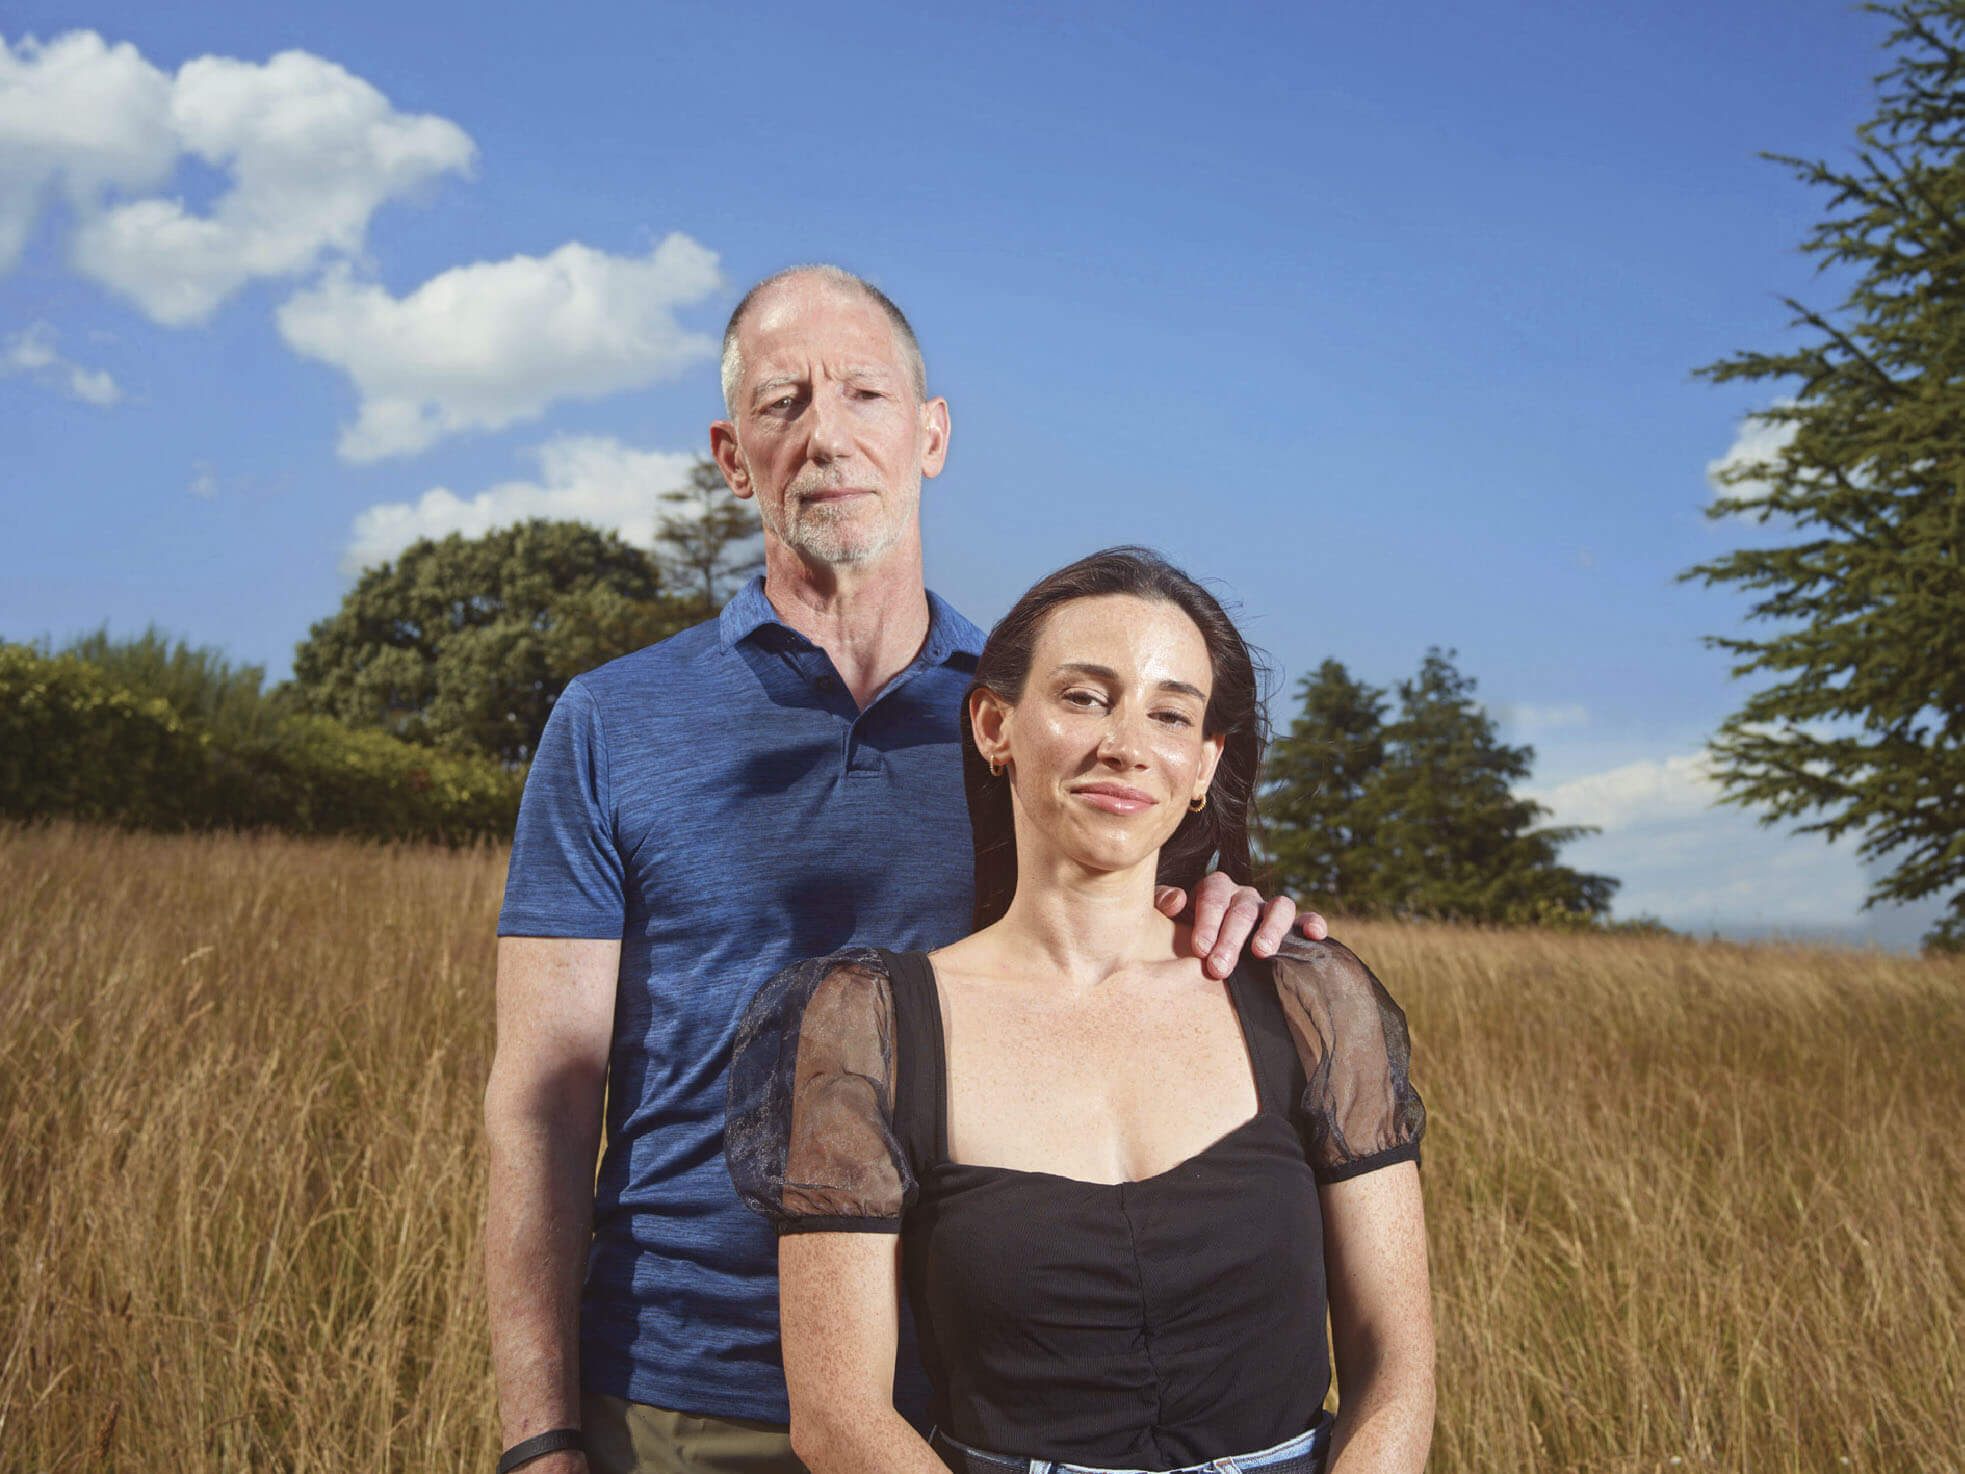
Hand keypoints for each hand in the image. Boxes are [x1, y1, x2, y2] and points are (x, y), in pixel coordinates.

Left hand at [1156, 872, 1327, 978]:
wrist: (1204, 947)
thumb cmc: (1183, 932)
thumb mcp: (1165, 918)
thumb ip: (1162, 904)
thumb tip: (1177, 899)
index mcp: (1215, 888)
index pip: (1213, 897)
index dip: (1207, 921)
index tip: (1200, 949)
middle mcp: (1244, 895)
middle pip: (1242, 910)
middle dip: (1231, 939)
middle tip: (1219, 967)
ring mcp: (1268, 908)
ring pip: (1278, 907)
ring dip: (1271, 929)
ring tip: (1262, 953)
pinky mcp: (1290, 924)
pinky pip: (1305, 917)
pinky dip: (1312, 922)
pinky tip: (1315, 935)